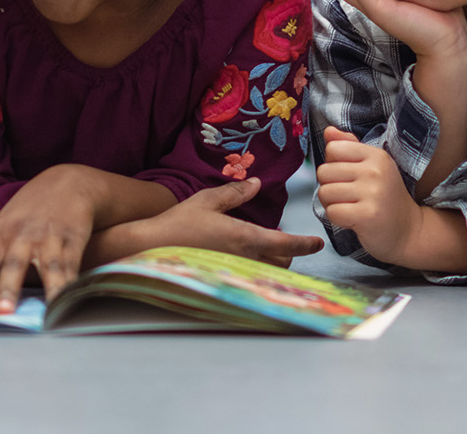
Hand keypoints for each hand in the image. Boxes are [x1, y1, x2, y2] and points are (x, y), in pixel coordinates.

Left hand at [0, 166, 100, 312]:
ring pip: (50, 266)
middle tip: (3, 311)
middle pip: (15, 264)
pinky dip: (72, 283)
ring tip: (50, 311)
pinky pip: (73, 265)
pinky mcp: (75, 238)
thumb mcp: (3, 225)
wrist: (69, 181)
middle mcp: (24, 235)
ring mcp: (51, 236)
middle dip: (9, 287)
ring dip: (49, 288)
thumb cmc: (30, 209)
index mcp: (2, 231)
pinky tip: (72, 300)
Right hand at [127, 178, 323, 267]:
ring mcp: (234, 275)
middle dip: (286, 253)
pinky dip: (254, 273)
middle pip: (281, 263)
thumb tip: (256, 183)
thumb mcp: (207, 201)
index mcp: (245, 238)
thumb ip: (235, 193)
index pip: (287, 245)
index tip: (316, 244)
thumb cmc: (178, 223)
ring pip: (266, 274)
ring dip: (270, 264)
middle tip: (280, 241)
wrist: (149, 250)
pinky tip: (242, 264)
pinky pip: (249, 280)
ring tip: (261, 251)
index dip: (305, 245)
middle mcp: (245, 260)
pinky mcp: (223, 283)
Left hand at [315, 127, 422, 264]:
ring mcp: (373, 193)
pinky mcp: (368, 215)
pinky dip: (337, 219)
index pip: (333, 149)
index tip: (347, 177)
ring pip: (325, 193)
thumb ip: (348, 146)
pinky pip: (332, 212)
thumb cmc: (384, 197)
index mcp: (376, 155)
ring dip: (332, 204)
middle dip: (329, 186)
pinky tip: (353, 219)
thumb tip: (328, 130)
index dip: (333, 165)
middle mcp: (376, 171)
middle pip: (324, 172)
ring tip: (350, 207)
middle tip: (348, 197)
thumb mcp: (371, 166)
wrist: (408, 230)